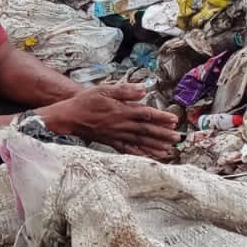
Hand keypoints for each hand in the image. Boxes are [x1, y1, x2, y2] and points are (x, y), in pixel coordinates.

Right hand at [41, 84, 180, 159]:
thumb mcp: (104, 89)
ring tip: (169, 150)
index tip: (174, 120)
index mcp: (122, 110)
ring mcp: (117, 135)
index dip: (161, 117)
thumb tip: (143, 89)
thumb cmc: (85, 101)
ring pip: (140, 142)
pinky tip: (149, 156)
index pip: (146, 114)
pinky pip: (128, 150)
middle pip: (146, 130)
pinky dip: (141, 154)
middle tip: (177, 138)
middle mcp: (122, 125)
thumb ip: (125, 90)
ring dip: (155, 146)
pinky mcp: (111, 142)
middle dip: (163, 134)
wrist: (69, 117)